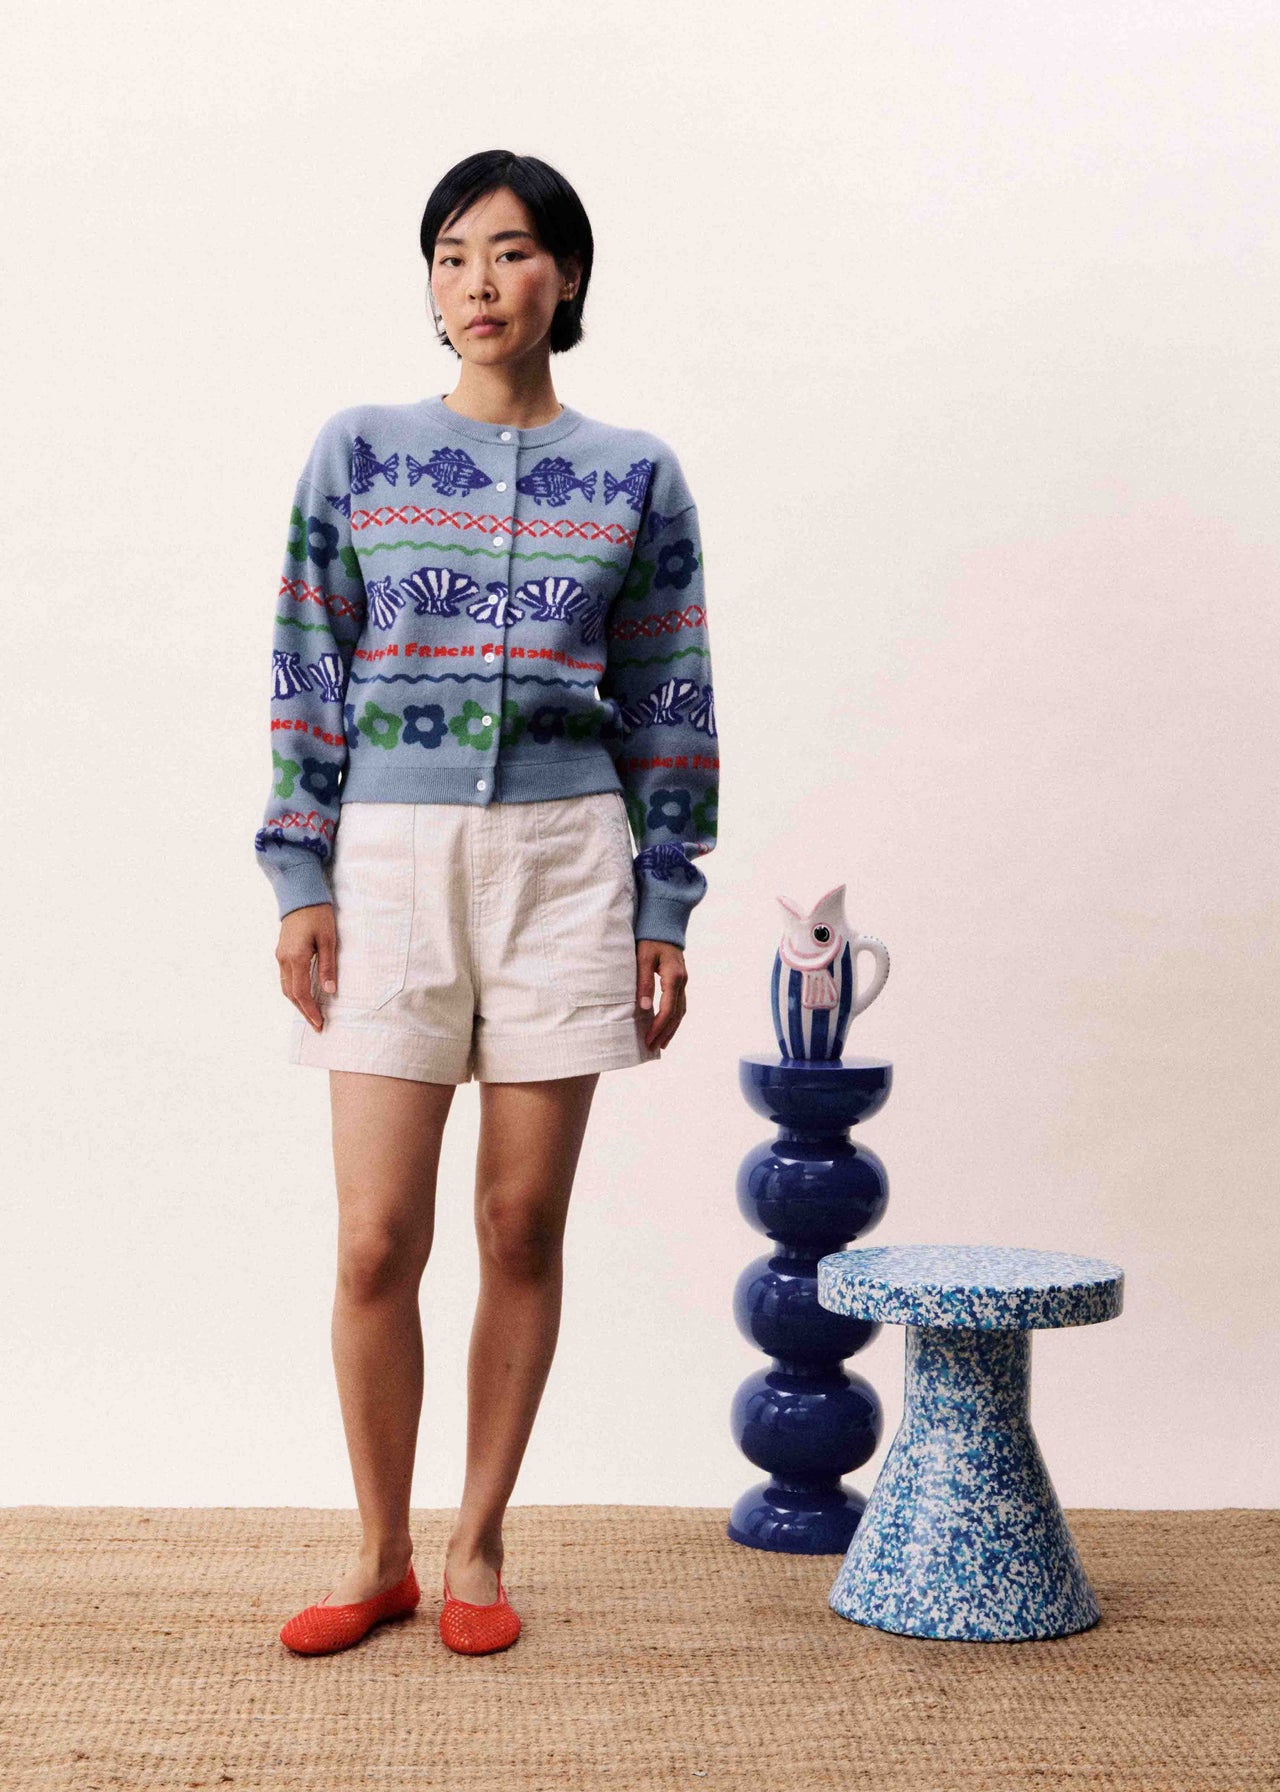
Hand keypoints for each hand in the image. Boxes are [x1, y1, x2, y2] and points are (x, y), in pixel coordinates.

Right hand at [276, 903, 337, 1032]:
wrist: (300, 894)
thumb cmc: (317, 914)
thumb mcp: (328, 939)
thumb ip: (327, 966)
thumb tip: (329, 991)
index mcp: (296, 958)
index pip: (301, 993)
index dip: (310, 1010)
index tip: (319, 1023)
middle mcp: (284, 960)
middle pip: (291, 994)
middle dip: (304, 1011)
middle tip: (317, 1025)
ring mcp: (280, 956)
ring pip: (286, 987)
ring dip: (297, 1002)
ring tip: (311, 1014)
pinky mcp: (281, 952)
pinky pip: (285, 977)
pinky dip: (294, 990)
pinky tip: (304, 995)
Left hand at [636, 939, 686, 1049]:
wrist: (664, 923)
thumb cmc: (650, 939)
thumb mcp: (643, 958)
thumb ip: (644, 982)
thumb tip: (645, 1007)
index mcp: (674, 977)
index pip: (668, 1009)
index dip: (658, 1027)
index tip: (648, 1040)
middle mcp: (682, 982)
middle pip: (677, 1014)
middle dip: (665, 1033)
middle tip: (652, 1048)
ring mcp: (683, 982)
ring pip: (681, 1011)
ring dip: (671, 1029)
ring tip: (661, 1043)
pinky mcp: (680, 981)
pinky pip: (680, 1005)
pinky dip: (674, 1019)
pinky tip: (667, 1026)